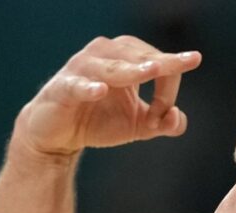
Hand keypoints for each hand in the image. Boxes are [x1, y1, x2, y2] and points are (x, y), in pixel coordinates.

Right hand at [14, 35, 201, 156]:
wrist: (58, 135)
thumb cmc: (100, 121)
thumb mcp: (139, 126)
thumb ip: (165, 124)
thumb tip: (177, 119)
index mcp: (127, 57)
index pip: (158, 62)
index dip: (168, 92)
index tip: (163, 120)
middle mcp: (105, 54)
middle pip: (139, 55)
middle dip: (159, 74)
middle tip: (172, 90)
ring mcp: (82, 69)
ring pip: (111, 67)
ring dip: (131, 70)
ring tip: (151, 71)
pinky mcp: (63, 88)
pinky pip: (77, 85)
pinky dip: (88, 87)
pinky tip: (100, 90)